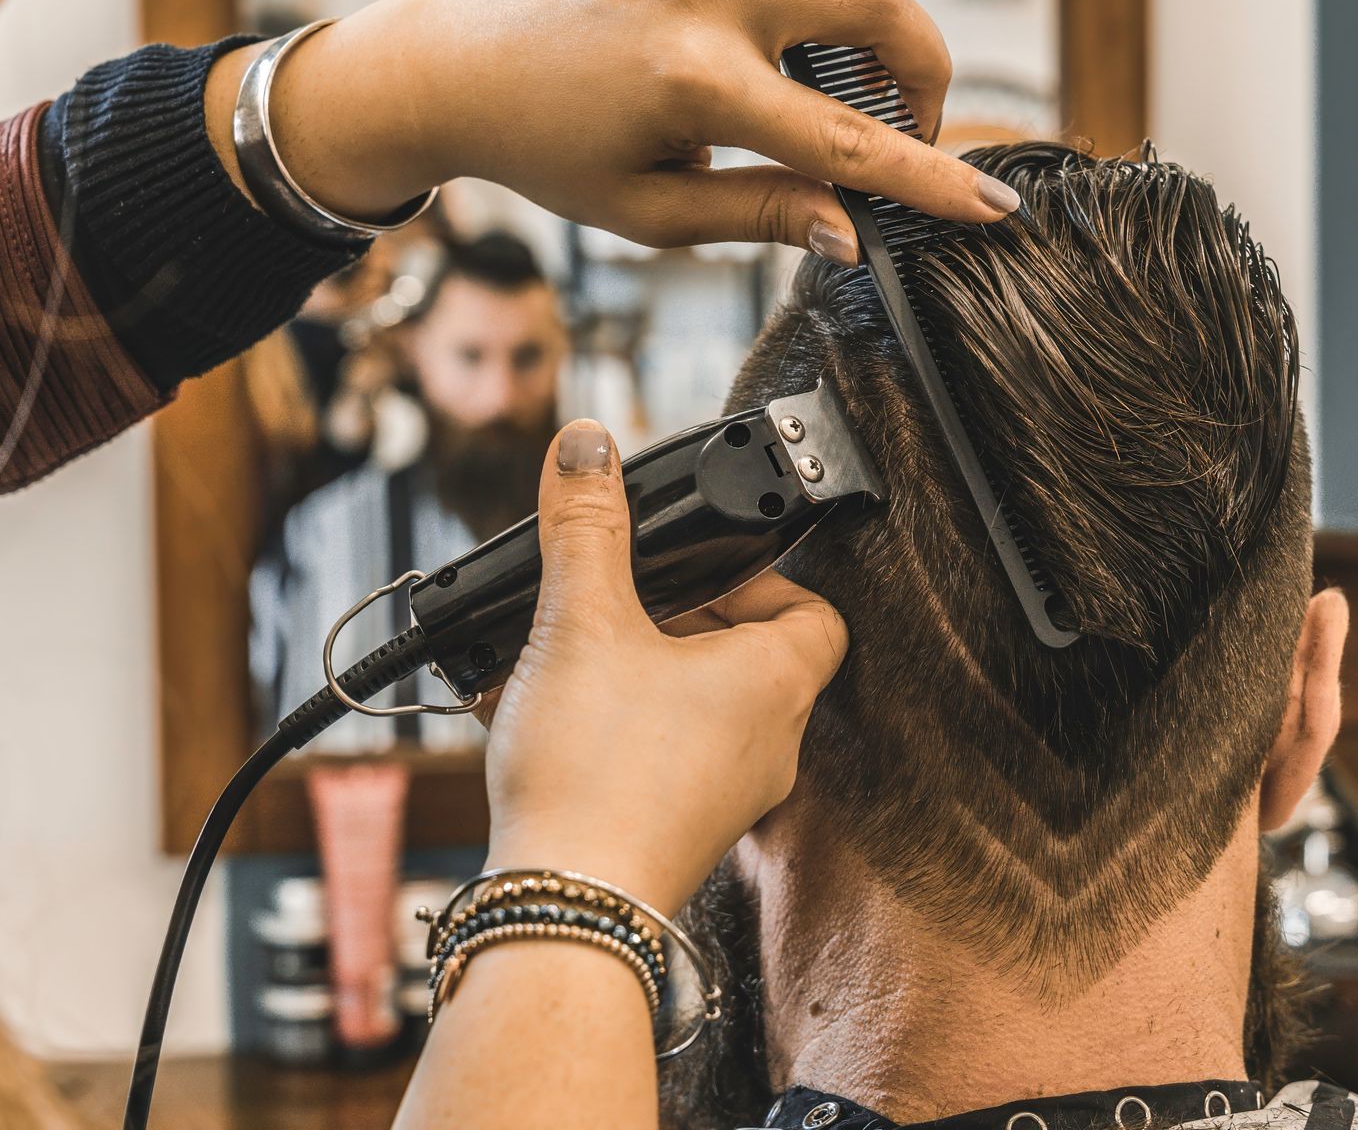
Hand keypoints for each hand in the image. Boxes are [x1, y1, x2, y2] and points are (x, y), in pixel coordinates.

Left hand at [211, 0, 1018, 261]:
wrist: (466, 71)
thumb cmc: (553, 154)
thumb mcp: (654, 214)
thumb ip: (762, 214)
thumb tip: (853, 232)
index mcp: (697, 85)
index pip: (846, 141)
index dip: (932, 178)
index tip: (993, 203)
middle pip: (878, 15)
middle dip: (925, 78)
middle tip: (910, 130)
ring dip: (889, 12)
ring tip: (865, 72)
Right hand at [479, 419, 846, 915]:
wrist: (562, 909)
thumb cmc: (594, 774)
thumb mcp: (581, 622)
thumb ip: (585, 527)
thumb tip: (588, 448)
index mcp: (774, 682)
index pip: (812, 609)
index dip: (760, 575)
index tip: (692, 565)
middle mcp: (770, 744)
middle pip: (749, 654)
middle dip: (677, 619)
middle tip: (616, 602)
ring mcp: (730, 797)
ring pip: (698, 708)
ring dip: (640, 672)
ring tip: (570, 657)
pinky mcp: (681, 833)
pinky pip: (663, 758)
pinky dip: (617, 727)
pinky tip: (545, 717)